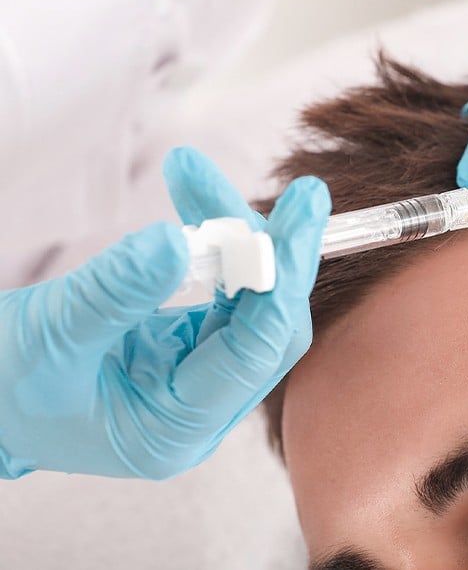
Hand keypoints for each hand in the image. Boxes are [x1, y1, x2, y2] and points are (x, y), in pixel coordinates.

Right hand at [0, 148, 329, 478]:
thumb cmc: (5, 384)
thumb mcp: (52, 334)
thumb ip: (115, 291)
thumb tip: (177, 241)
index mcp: (176, 429)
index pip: (256, 351)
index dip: (282, 279)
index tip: (303, 216)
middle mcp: (202, 409)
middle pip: (269, 325)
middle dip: (275, 252)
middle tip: (300, 192)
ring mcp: (200, 380)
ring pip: (250, 300)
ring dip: (236, 235)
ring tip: (194, 173)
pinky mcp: (191, 350)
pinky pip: (225, 292)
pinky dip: (217, 247)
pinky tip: (198, 202)